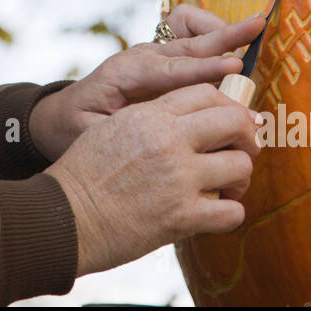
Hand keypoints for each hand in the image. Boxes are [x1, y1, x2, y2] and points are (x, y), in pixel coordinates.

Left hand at [29, 4, 264, 161]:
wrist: (61, 114)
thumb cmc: (76, 128)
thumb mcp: (90, 134)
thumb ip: (124, 132)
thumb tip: (161, 136)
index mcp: (125, 74)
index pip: (171, 69)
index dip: (204, 68)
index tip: (234, 66)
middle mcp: (142, 57)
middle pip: (188, 42)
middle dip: (224, 36)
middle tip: (257, 27)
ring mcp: (152, 54)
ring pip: (190, 32)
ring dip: (219, 31)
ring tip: (251, 32)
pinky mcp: (162, 58)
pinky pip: (189, 36)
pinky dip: (210, 34)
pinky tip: (233, 50)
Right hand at [44, 82, 261, 275]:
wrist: (63, 217)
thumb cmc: (83, 175)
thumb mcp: (112, 128)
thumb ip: (150, 119)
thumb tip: (185, 121)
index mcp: (149, 115)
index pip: (207, 93)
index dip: (228, 106)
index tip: (233, 122)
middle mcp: (168, 141)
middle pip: (234, 121)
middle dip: (246, 136)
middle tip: (242, 151)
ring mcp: (178, 178)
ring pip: (241, 165)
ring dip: (239, 178)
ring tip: (227, 187)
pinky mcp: (182, 217)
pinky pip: (233, 212)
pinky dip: (230, 214)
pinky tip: (216, 213)